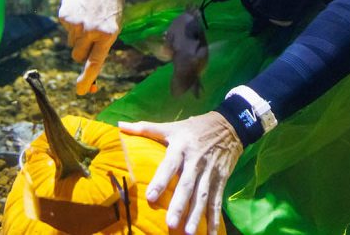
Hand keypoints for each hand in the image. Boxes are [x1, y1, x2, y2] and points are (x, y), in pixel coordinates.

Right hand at [58, 0, 124, 94]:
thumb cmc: (110, 4)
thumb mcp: (114, 24)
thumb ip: (103, 46)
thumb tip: (89, 72)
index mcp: (108, 34)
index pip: (95, 62)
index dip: (87, 78)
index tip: (81, 91)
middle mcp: (91, 30)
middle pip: (77, 55)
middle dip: (81, 52)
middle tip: (88, 39)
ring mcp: (76, 23)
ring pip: (71, 43)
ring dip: (77, 36)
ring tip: (87, 18)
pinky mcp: (64, 16)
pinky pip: (65, 29)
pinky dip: (71, 24)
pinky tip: (80, 10)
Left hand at [120, 112, 242, 234]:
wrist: (229, 125)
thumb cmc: (193, 128)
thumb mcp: (171, 126)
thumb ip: (145, 128)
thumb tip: (120, 125)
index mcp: (181, 147)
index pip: (169, 166)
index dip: (160, 181)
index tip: (150, 197)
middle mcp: (195, 161)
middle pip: (187, 185)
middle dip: (179, 205)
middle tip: (170, 223)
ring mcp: (210, 171)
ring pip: (202, 196)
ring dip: (196, 215)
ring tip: (187, 232)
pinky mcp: (221, 179)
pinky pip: (217, 201)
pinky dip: (214, 219)